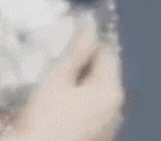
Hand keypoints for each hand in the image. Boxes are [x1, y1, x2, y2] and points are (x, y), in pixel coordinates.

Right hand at [1, 27, 125, 140]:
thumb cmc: (45, 119)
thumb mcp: (57, 80)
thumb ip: (76, 53)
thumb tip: (89, 30)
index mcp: (111, 92)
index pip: (106, 54)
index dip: (88, 44)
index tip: (68, 42)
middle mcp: (116, 111)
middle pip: (102, 76)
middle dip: (82, 67)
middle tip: (56, 66)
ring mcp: (107, 129)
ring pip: (94, 97)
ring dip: (77, 88)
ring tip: (52, 88)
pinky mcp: (96, 140)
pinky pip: (89, 115)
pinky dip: (76, 107)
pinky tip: (56, 109)